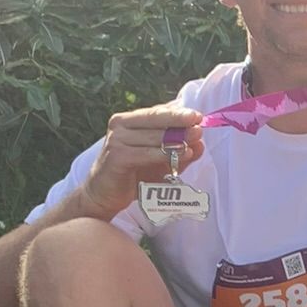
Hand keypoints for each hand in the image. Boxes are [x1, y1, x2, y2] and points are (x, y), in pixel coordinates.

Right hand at [80, 104, 204, 216]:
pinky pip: (147, 154)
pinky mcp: (117, 156)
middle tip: (198, 125)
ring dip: (177, 138)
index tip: (197, 115)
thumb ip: (179, 151)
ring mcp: (117, 139)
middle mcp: (120, 125)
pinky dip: (166, 154)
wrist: (105, 194)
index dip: (178, 112)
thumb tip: (200, 142)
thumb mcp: (160, 160)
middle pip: (155, 119)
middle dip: (179, 122)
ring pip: (153, 136)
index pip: (156, 112)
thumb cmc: (134, 174)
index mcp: (129, 120)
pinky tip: (185, 154)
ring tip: (196, 139)